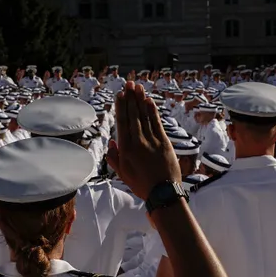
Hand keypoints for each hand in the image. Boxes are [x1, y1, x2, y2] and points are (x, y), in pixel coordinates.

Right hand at [106, 83, 179, 200]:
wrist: (163, 192)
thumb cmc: (141, 184)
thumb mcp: (122, 174)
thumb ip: (114, 158)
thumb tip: (111, 143)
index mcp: (125, 149)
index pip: (122, 122)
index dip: (121, 107)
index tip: (120, 95)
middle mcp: (138, 141)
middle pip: (133, 115)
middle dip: (130, 98)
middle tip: (128, 84)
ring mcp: (152, 140)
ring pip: (144, 115)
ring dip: (141, 100)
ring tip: (137, 87)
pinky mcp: (164, 141)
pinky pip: (156, 122)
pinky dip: (152, 110)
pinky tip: (149, 101)